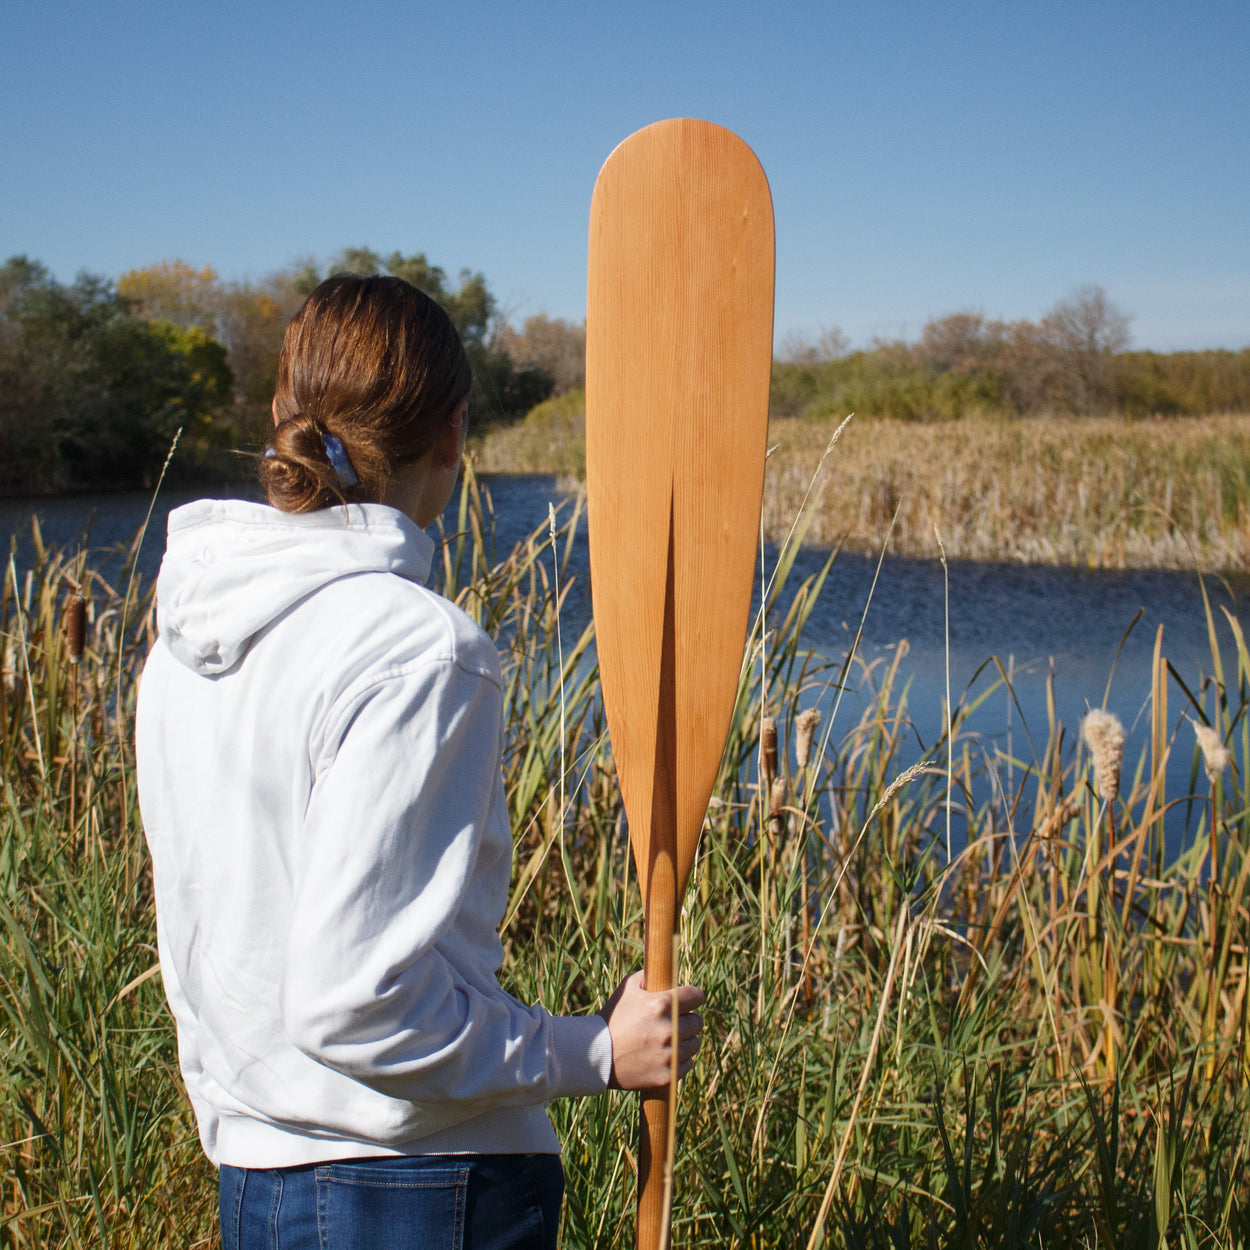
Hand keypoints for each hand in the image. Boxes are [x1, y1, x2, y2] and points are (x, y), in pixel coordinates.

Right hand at [597, 971, 704, 1090]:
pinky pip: (686, 1063)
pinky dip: (677, 1060)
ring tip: (663, 1040)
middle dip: (686, 1020)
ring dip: (683, 1041)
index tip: (687, 1001)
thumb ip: (650, 976)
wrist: (595, 1055)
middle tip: (670, 1022)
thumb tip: (669, 973)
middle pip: (697, 1021)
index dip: (691, 997)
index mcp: (662, 1004)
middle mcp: (670, 1029)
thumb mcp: (627, 988)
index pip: (697, 996)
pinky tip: (660, 1056)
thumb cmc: (613, 1017)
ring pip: (694, 1044)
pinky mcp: (668, 1076)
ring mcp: (669, 1055)